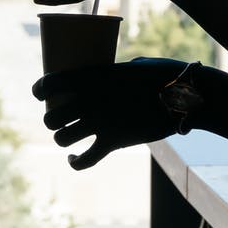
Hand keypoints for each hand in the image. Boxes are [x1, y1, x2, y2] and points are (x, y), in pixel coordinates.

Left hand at [34, 57, 197, 169]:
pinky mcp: (115, 142)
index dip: (40, 90)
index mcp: (92, 75)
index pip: (50, 83)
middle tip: (61, 119)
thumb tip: (109, 78)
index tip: (40, 94)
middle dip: (53, 120)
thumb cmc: (165, 74)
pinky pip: (85, 160)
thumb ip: (114, 73)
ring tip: (69, 136)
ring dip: (63, 139)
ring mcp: (101, 122)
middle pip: (52, 117)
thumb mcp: (133, 65)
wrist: (187, 95)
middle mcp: (90, 99)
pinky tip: (73, 158)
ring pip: (62, 138)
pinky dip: (75, 162)